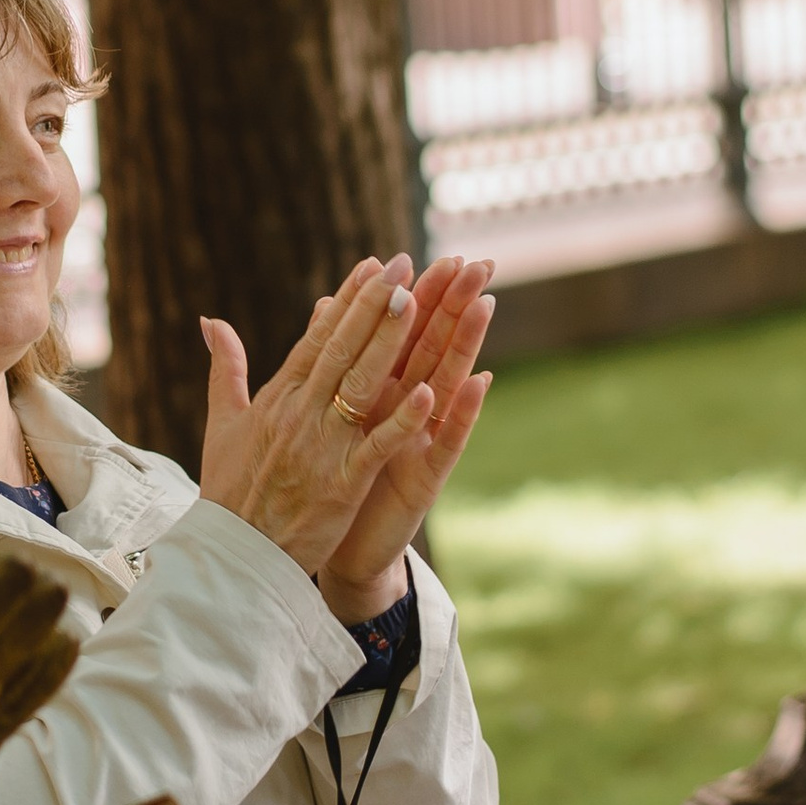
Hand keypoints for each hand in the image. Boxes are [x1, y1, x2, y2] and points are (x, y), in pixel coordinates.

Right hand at [197, 259, 442, 584]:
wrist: (232, 556)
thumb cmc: (230, 490)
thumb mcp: (222, 422)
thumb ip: (225, 368)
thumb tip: (210, 320)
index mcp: (277, 398)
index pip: (318, 339)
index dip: (349, 302)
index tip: (373, 267)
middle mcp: (299, 415)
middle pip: (342, 350)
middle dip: (374, 306)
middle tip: (403, 266)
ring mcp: (320, 448)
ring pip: (360, 386)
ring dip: (389, 343)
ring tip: (417, 304)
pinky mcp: (340, 484)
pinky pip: (375, 447)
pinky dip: (401, 421)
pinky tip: (428, 392)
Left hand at [316, 254, 496, 621]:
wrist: (337, 550)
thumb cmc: (332, 480)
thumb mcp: (325, 413)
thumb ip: (327, 360)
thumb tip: (319, 305)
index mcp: (379, 392)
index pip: (402, 334)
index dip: (419, 295)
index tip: (437, 254)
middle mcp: (407, 412)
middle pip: (432, 347)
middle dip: (453, 305)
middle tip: (476, 262)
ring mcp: (421, 442)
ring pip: (447, 384)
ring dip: (467, 344)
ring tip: (486, 303)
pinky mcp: (426, 478)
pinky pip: (447, 441)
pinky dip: (463, 413)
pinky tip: (482, 382)